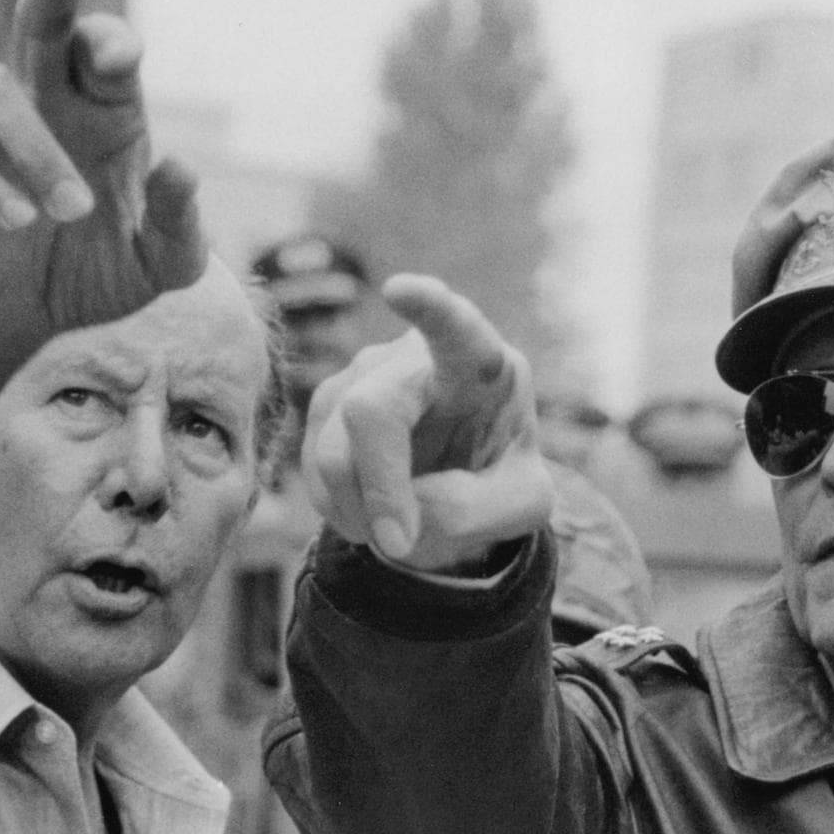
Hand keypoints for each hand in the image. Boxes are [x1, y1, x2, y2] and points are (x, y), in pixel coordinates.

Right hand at [0, 0, 203, 359]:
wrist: (21, 323)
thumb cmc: (96, 275)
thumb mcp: (161, 265)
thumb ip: (181, 224)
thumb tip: (180, 166)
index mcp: (103, 115)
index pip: (104, 52)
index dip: (111, 43)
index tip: (122, 60)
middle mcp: (43, 109)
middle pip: (40, 26)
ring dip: (36, 148)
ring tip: (72, 210)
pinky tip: (19, 221)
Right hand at [302, 274, 553, 571]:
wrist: (462, 480)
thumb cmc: (500, 476)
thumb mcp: (521, 506)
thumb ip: (474, 511)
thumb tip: (399, 518)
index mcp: (480, 363)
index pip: (455, 326)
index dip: (429, 307)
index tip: (401, 290)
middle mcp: (414, 355)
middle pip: (370, 411)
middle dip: (378, 488)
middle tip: (399, 544)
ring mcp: (361, 374)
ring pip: (333, 450)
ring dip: (359, 510)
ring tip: (396, 529)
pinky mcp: (326, 404)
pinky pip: (312, 467)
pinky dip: (339, 507)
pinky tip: (368, 510)